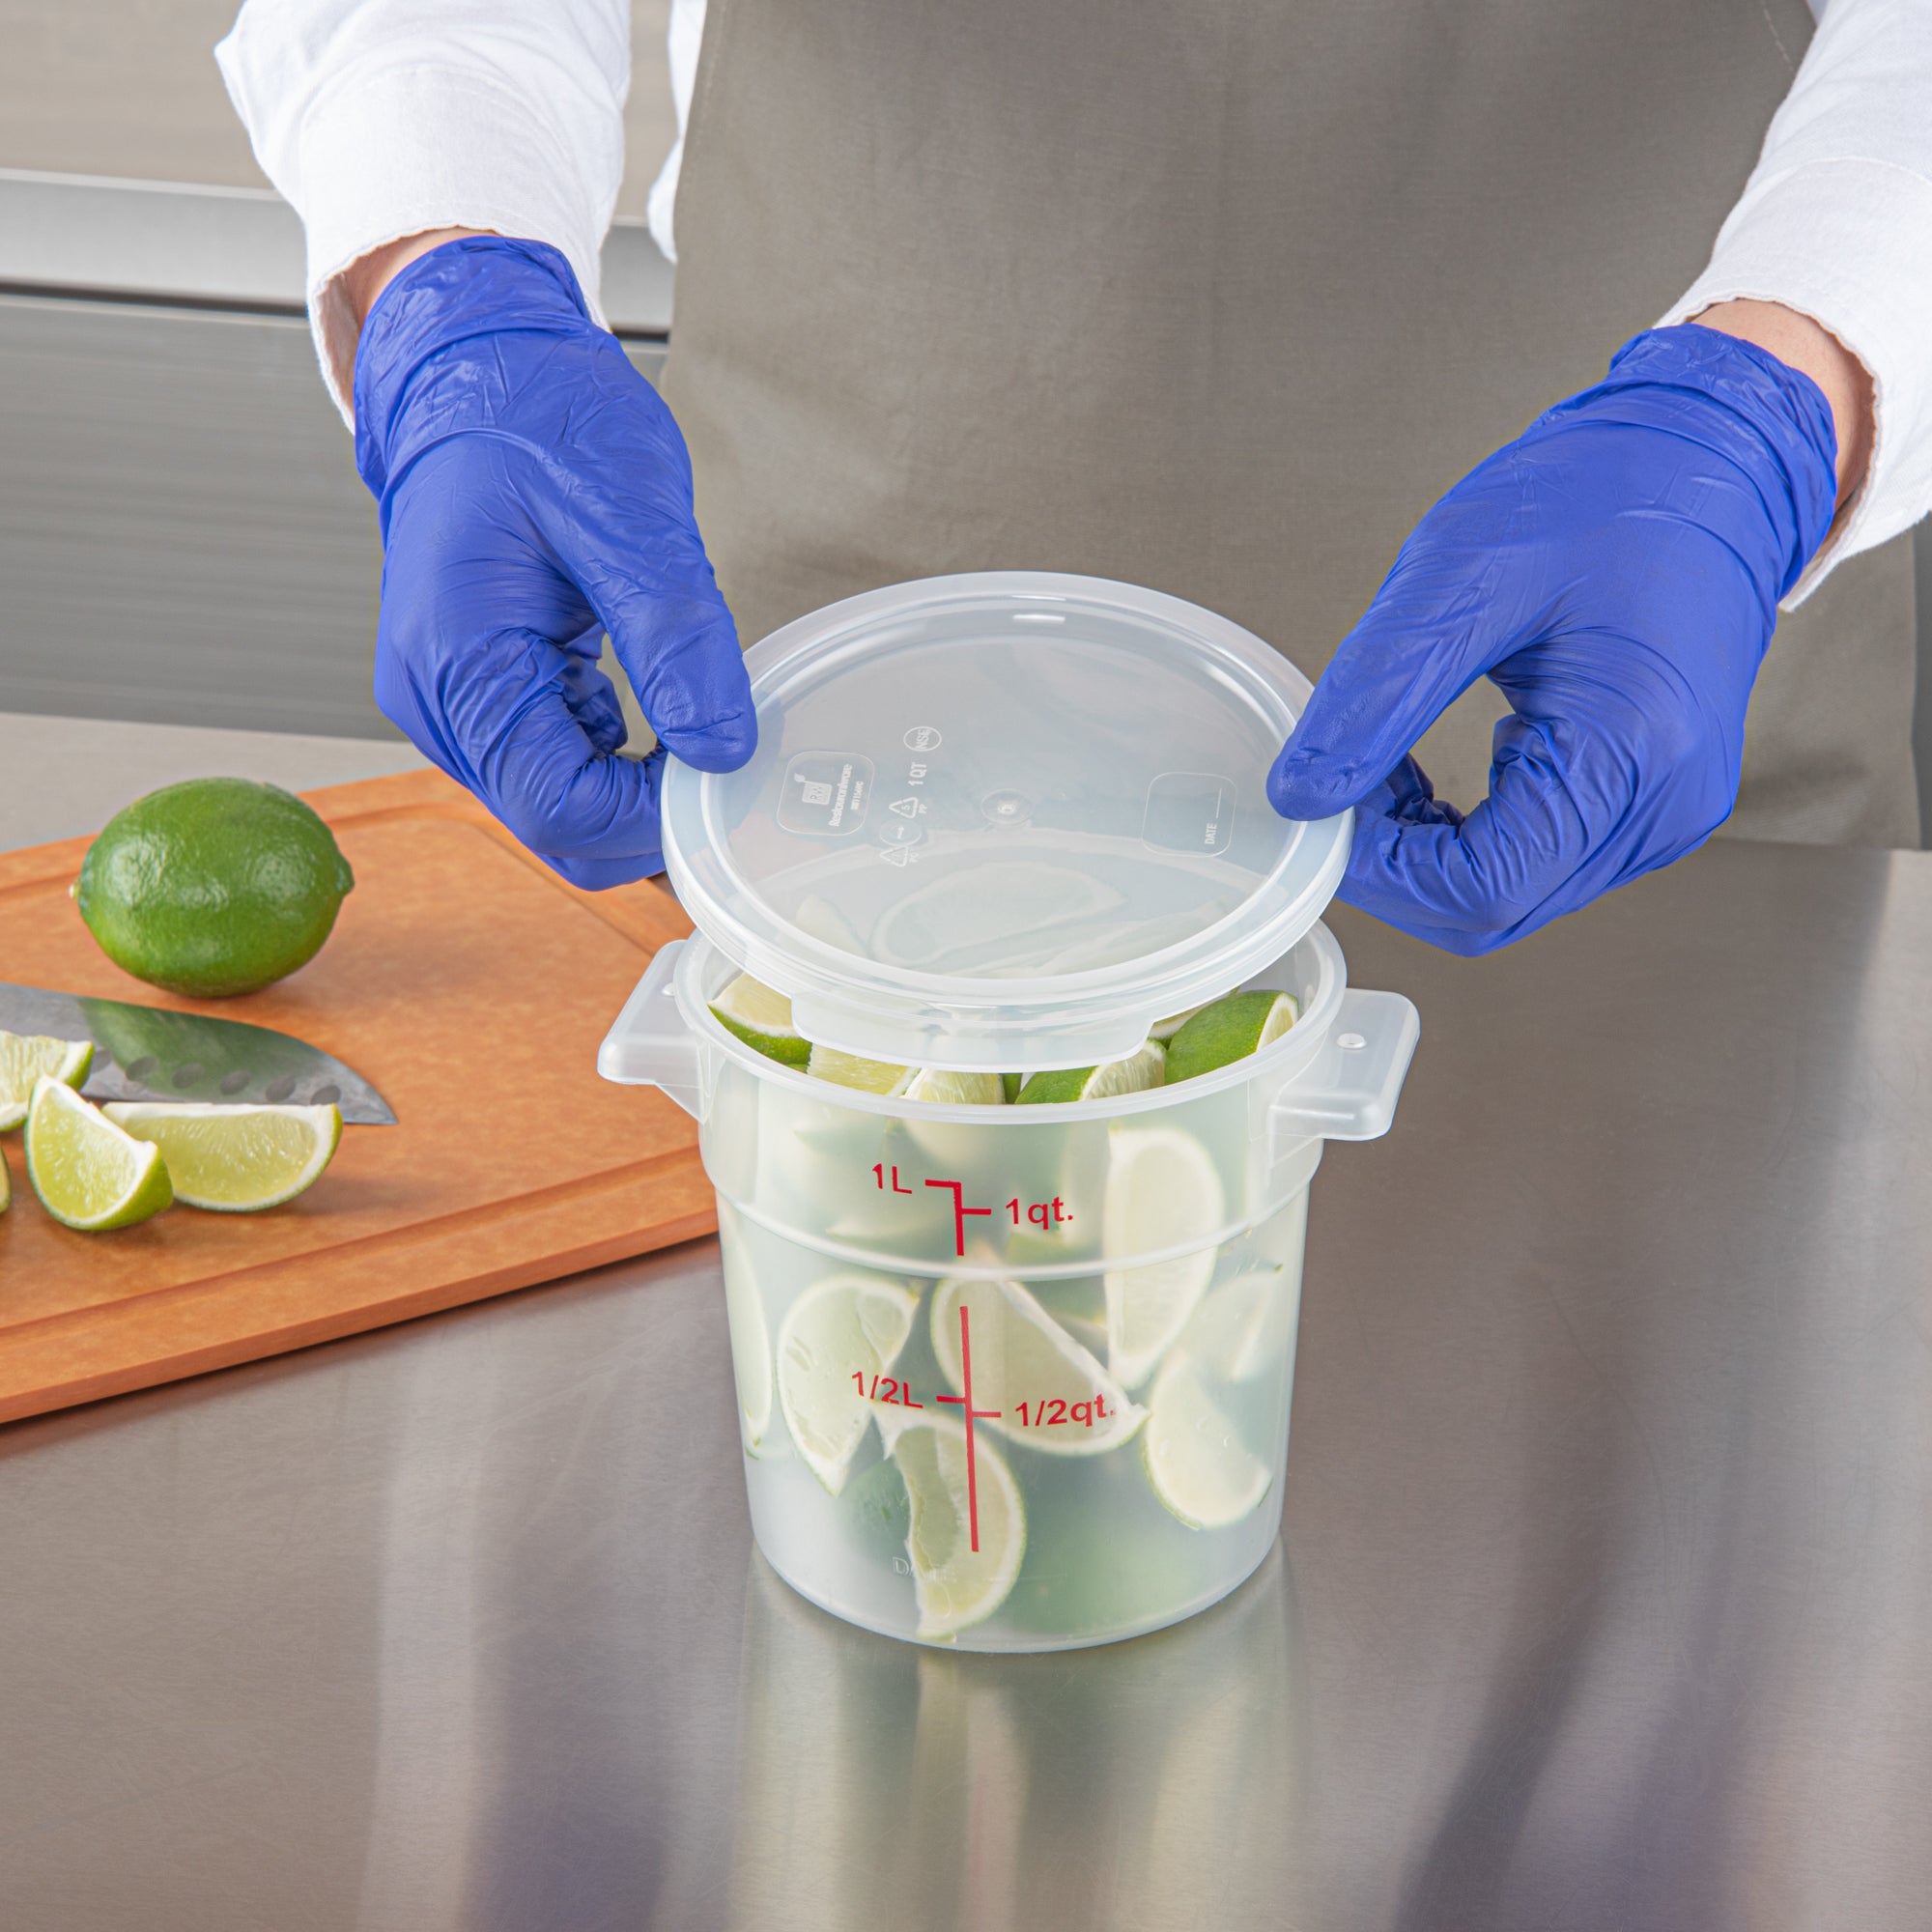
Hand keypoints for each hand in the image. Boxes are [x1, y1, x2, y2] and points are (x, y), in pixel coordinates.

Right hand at [351, 235, 752, 887]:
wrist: (473, 365)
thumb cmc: (534, 415)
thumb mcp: (627, 512)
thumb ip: (676, 638)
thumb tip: (723, 747)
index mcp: (458, 659)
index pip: (555, 807)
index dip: (648, 819)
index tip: (722, 780)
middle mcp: (438, 698)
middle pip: (552, 822)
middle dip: (644, 818)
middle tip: (728, 768)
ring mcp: (453, 700)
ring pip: (553, 803)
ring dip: (633, 790)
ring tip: (700, 726)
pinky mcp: (481, 691)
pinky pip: (552, 761)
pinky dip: (615, 759)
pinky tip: (660, 711)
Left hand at [1267, 322, 1847, 953]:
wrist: (1705, 461)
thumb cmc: (1604, 496)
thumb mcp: (1464, 575)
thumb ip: (1377, 694)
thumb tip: (1303, 792)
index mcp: (1632, 749)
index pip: (1480, 887)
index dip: (1381, 869)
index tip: (1322, 808)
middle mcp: (1663, 804)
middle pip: (1493, 909)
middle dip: (1396, 866)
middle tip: (1344, 781)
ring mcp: (1664, 814)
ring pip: (1510, 896)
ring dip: (1426, 852)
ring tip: (1386, 761)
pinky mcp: (1648, 805)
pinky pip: (1537, 861)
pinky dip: (1465, 835)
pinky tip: (1430, 770)